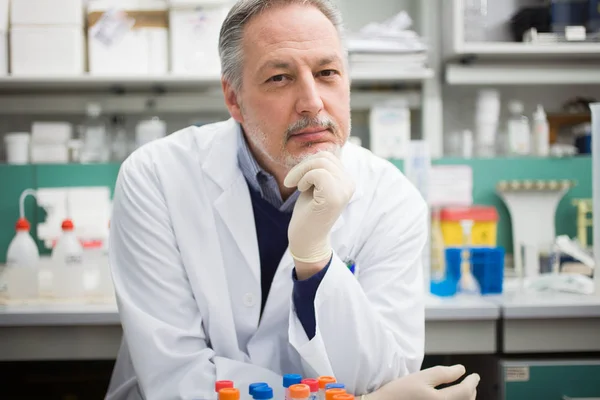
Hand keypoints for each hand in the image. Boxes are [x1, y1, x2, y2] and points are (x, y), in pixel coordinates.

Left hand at [284, 151, 354, 273]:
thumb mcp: (314, 185)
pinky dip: (304, 178)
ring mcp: (344, 190)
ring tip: (297, 186)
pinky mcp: (335, 197)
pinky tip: (301, 190)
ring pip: (320, 162)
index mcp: (346, 180)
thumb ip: (319, 168)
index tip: (299, 178)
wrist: (306, 239)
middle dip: (302, 166)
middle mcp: (350, 184)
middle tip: (293, 181)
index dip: (308, 162)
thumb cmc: (307, 212)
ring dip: (301, 171)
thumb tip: (319, 146)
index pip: (328, 155)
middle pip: (324, 156)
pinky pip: (318, 173)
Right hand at [366, 365, 479, 399]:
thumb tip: (461, 370)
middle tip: (471, 382)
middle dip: (471, 391)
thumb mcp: (420, 377)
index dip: (472, 381)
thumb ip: (443, 373)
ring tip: (464, 392)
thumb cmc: (398, 393)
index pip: (466, 391)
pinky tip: (450, 399)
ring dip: (465, 399)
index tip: (475, 375)